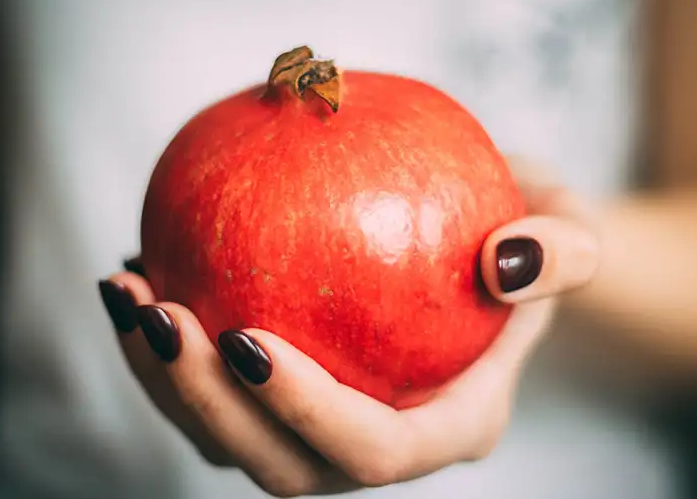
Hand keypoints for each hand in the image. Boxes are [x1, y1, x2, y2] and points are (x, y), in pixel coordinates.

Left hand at [98, 156, 598, 496]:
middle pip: (285, 467)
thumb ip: (562, 250)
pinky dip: (167, 347)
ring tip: (127, 291)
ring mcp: (329, 424)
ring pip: (234, 440)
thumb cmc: (532, 241)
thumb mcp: (569, 229)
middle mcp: (384, 441)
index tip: (245, 336)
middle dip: (210, 409)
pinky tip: (141, 268)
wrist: (493, 249)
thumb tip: (507, 260)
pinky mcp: (290, 392)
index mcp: (451, 423)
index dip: (304, 414)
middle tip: (160, 315)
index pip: (375, 449)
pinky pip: (218, 390)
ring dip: (165, 382)